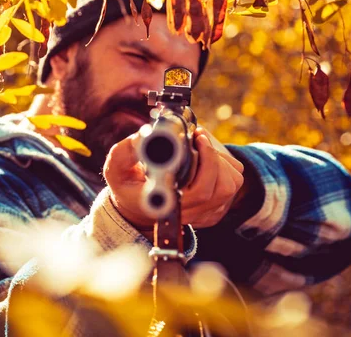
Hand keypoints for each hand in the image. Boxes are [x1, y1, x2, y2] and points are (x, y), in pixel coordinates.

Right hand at [102, 127, 244, 230]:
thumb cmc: (128, 185)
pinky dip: (226, 165)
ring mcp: (204, 214)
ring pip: (229, 185)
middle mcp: (186, 213)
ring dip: (219, 160)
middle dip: (210, 156)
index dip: (201, 165)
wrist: (137, 207)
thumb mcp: (117, 168)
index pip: (188, 193)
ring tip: (200, 146)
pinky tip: (207, 158)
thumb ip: (126, 153)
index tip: (197, 139)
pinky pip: (234, 182)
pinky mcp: (216, 209)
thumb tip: (146, 136)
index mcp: (162, 204)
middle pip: (214, 188)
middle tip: (197, 136)